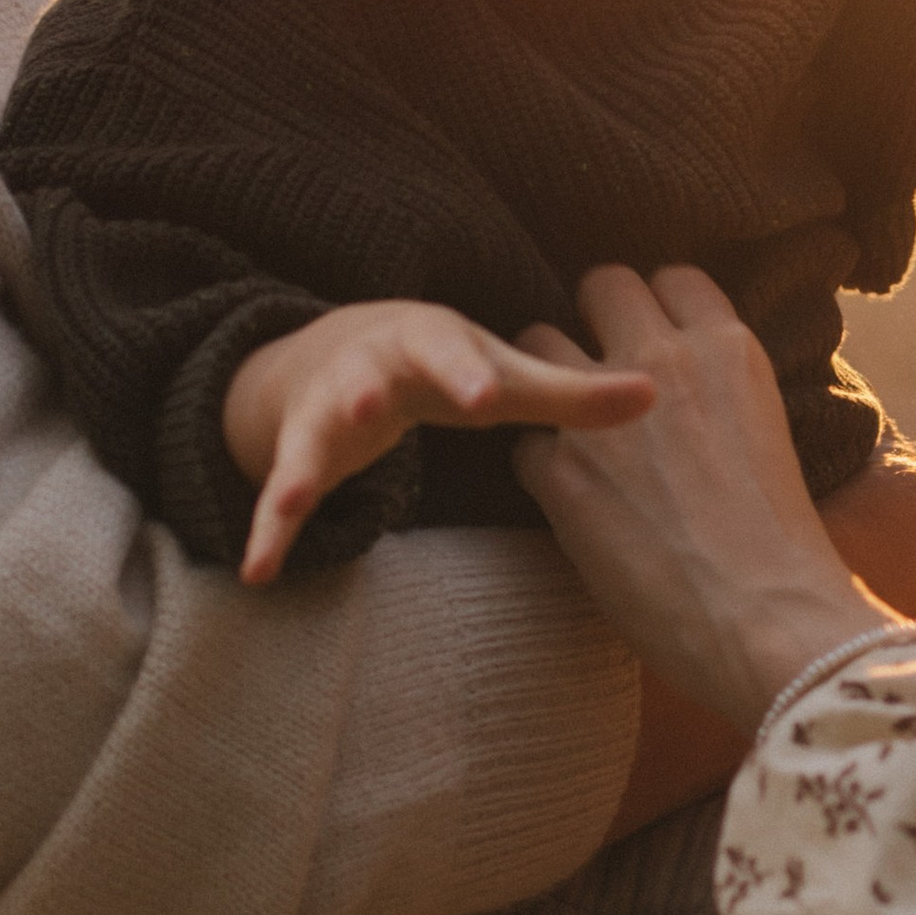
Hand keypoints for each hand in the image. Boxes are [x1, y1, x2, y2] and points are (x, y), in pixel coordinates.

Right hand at [224, 300, 653, 587]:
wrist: (343, 349)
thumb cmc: (446, 367)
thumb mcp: (501, 377)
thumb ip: (571, 394)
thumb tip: (657, 396)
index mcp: (429, 342)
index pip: (451, 351)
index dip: (466, 372)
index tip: (483, 395)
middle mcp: (369, 368)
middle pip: (367, 379)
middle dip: (367, 394)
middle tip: (367, 409)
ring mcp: (325, 410)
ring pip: (311, 435)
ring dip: (300, 465)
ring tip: (287, 503)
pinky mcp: (298, 453)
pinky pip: (280, 491)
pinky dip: (269, 530)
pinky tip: (258, 572)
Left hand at [513, 267, 904, 732]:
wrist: (768, 621)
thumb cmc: (785, 550)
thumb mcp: (770, 435)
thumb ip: (725, 394)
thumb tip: (697, 396)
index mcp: (730, 350)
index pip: (674, 277)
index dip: (658, 309)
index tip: (652, 343)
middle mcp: (666, 360)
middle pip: (602, 283)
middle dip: (593, 320)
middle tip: (596, 373)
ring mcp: (603, 409)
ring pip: (538, 340)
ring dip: (545, 378)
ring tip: (564, 426)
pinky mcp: (560, 469)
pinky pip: (522, 439)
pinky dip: (536, 465)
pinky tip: (564, 500)